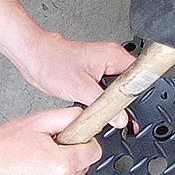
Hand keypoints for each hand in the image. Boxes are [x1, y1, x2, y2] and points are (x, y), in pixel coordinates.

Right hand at [0, 106, 101, 174]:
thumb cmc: (3, 145)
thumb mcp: (39, 121)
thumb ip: (69, 117)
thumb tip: (85, 119)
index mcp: (63, 164)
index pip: (94, 152)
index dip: (83, 143)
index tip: (73, 141)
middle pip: (82, 168)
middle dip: (69, 158)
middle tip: (46, 151)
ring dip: (58, 174)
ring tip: (34, 165)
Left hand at [14, 29, 134, 127]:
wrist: (34, 56)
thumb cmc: (52, 63)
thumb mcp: (80, 89)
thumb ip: (104, 105)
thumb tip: (121, 119)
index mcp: (114, 55)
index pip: (140, 76)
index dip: (140, 97)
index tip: (136, 114)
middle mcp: (113, 57)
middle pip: (132, 83)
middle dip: (128, 102)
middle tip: (122, 118)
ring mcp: (105, 63)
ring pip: (121, 86)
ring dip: (116, 101)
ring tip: (110, 113)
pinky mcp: (96, 70)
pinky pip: (110, 86)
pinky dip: (107, 98)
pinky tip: (100, 106)